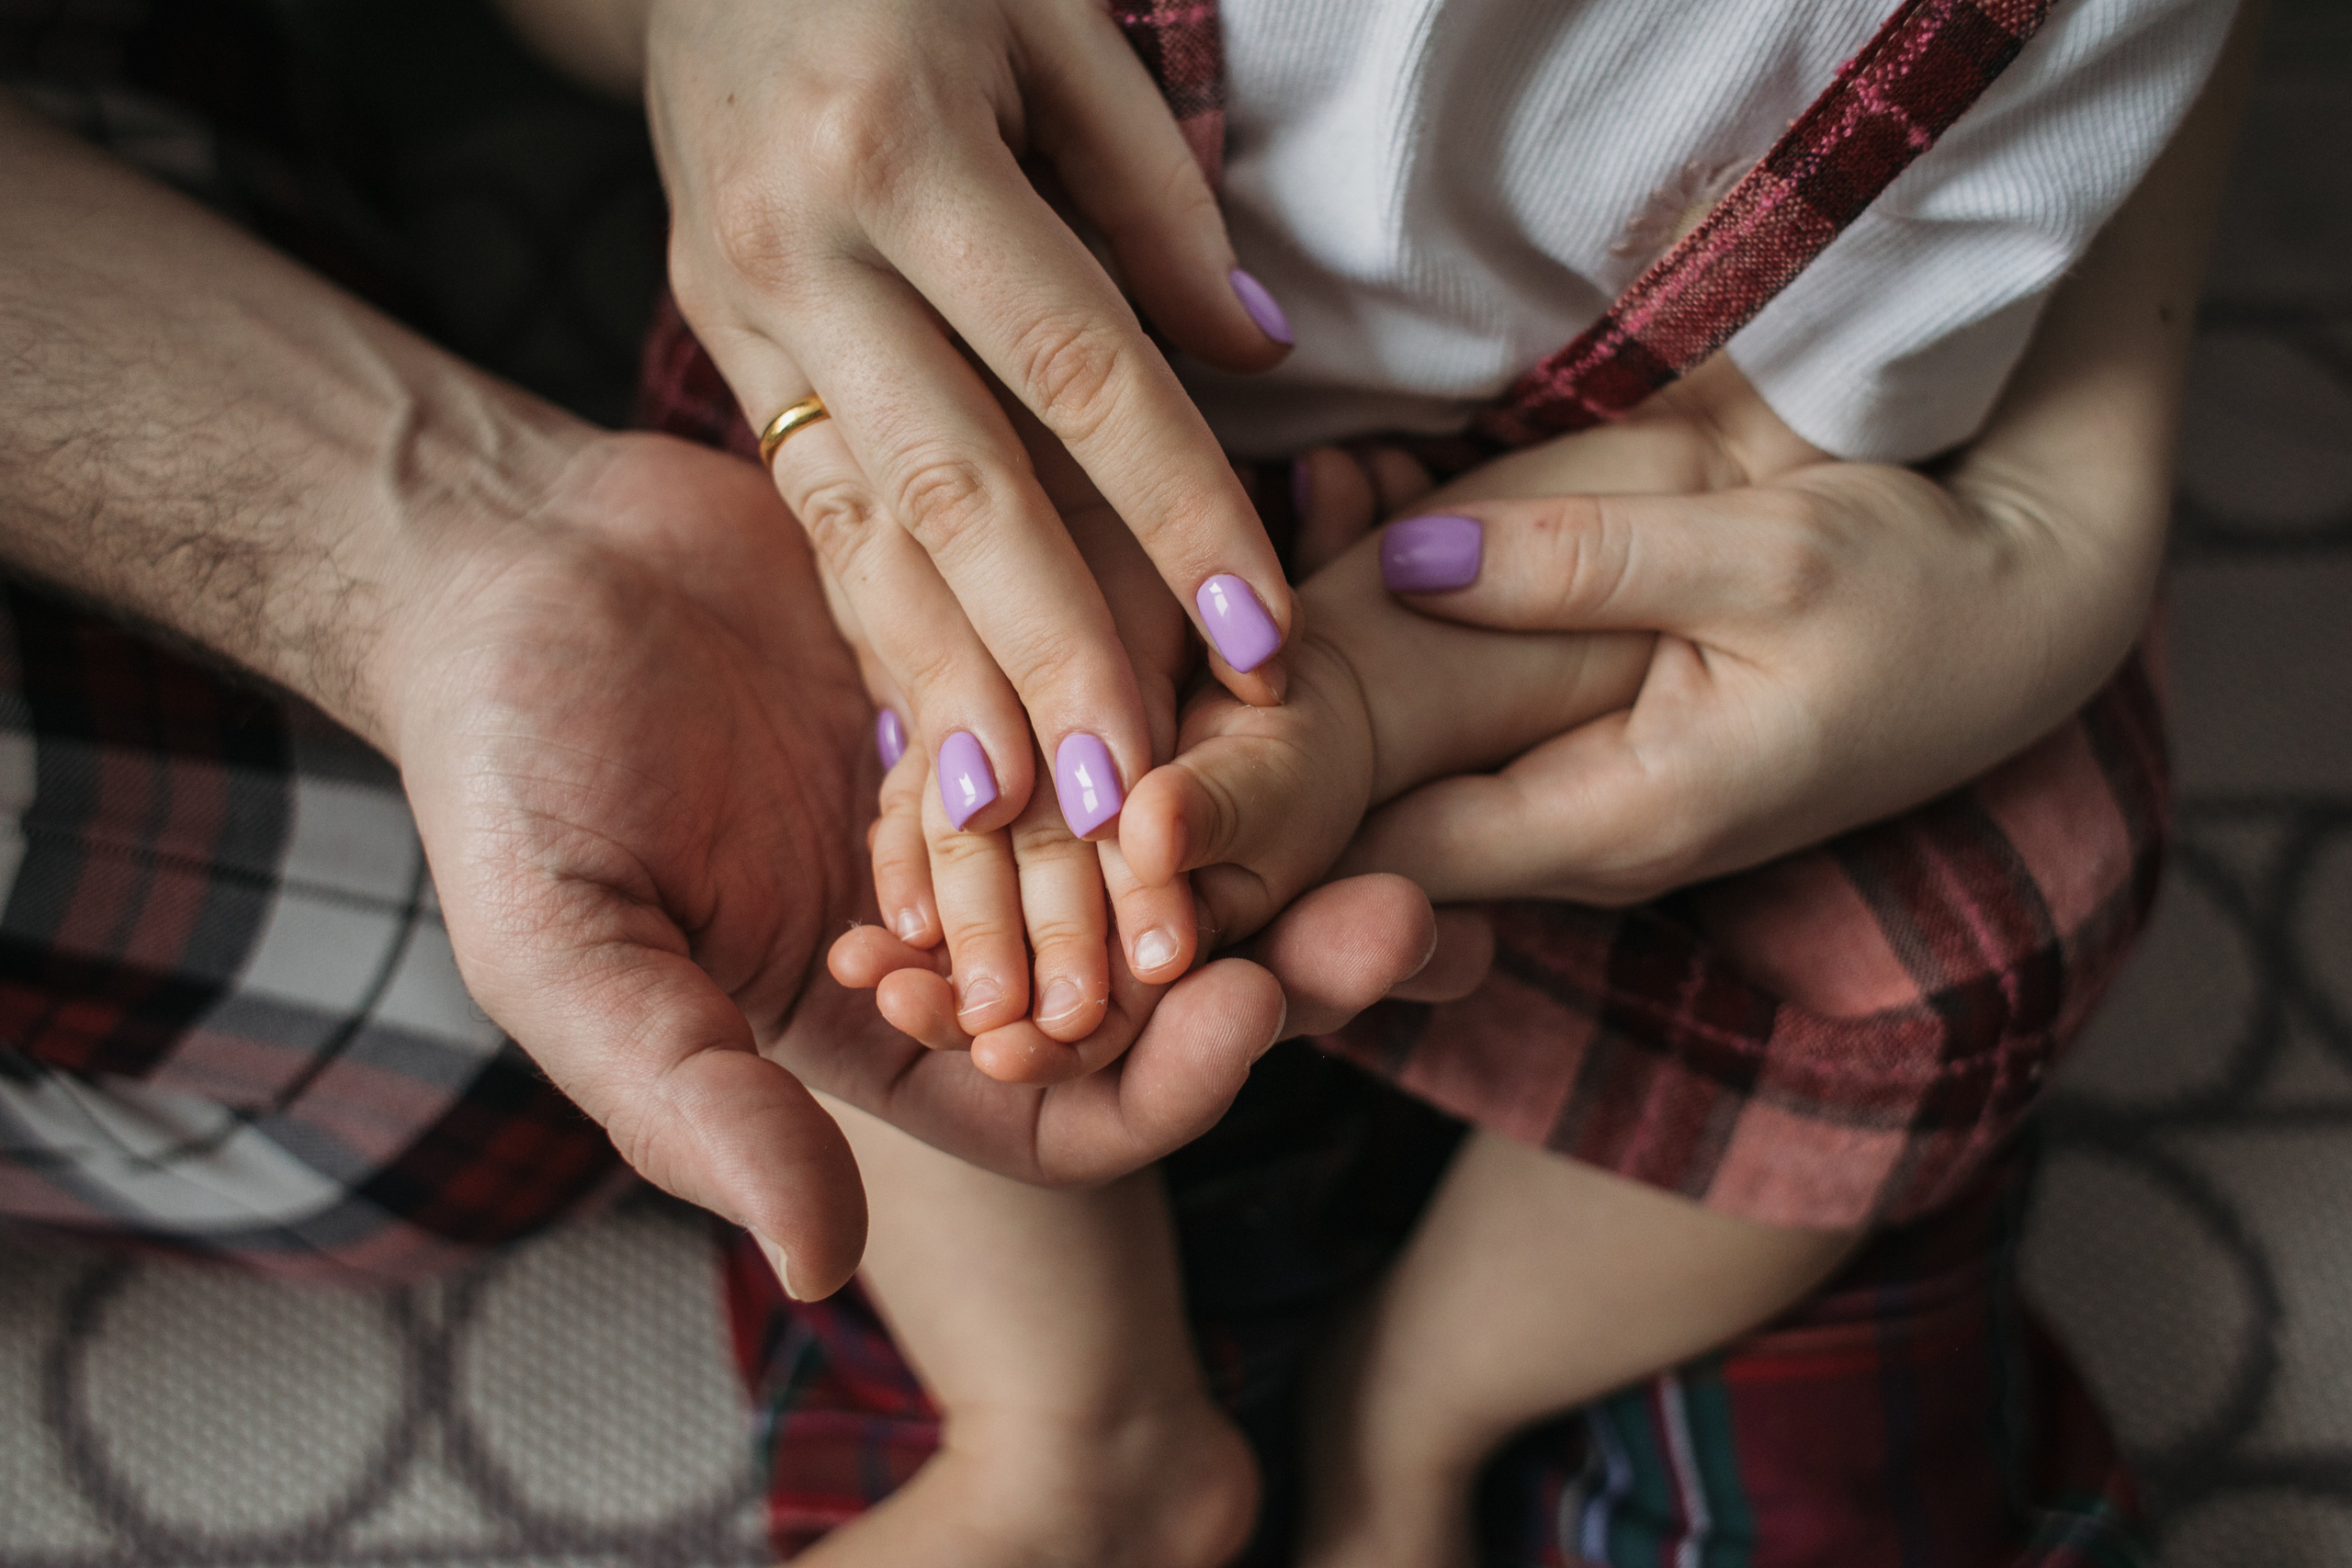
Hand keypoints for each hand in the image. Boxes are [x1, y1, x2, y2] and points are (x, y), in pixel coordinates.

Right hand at [377, 434, 1481, 1296]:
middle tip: (1403, 914)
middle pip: (1160, 988)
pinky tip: (1301, 657)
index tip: (1243, 1015)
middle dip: (1288, 963)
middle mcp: (968, 929)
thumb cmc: (509, 770)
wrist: (506, 563)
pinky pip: (1144, 699)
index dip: (1165, 1086)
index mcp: (881, 1034)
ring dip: (1289, 835)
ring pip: (1183, 848)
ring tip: (1400, 795)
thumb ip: (693, 1103)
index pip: (1066, 1112)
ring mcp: (1008, 796)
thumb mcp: (572, 950)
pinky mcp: (1022, 665)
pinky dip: (1216, 697)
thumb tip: (819, 1260)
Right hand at [645, 0, 1297, 852]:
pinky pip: (817, 513)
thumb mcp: (1048, 23)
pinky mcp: (719, 350)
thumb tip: (1251, 354)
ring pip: (858, 528)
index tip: (1258, 640)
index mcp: (896, 146)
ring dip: (945, 686)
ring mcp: (741, 311)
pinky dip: (880, 630)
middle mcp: (799, 248)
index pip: (1073, 365)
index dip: (1175, 510)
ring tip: (1017, 819)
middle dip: (1049, 655)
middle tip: (1128, 804)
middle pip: (953, 483)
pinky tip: (928, 737)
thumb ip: (1149, 201)